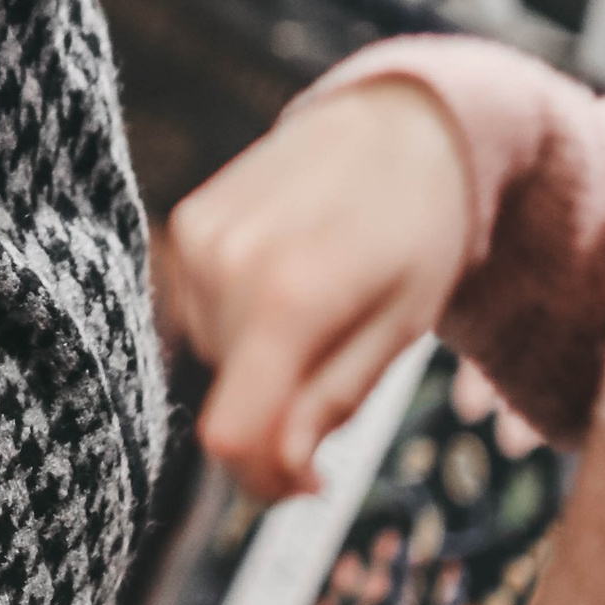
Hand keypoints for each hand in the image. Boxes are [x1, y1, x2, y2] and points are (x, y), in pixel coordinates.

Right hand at [162, 79, 474, 504]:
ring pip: (214, 356)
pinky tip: (289, 276)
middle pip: (230, 397)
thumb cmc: (419, 233)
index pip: (232, 436)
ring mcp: (195, 238)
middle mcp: (224, 265)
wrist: (401, 123)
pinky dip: (241, 317)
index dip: (264, 480)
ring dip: (262, 359)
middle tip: (345, 360)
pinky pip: (199, 310)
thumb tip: (280, 474)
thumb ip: (332, 404)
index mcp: (289, 298)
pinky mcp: (185, 222)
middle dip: (281, 405)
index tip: (310, 481)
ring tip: (322, 303)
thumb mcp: (400, 328)